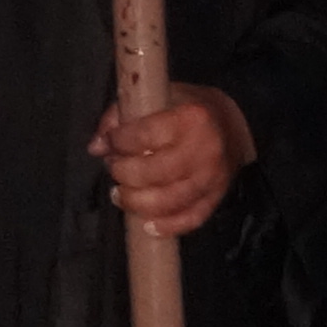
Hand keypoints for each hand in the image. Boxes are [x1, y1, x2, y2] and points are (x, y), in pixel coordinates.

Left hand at [95, 78, 252, 237]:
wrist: (230, 125)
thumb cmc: (185, 109)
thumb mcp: (155, 99)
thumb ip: (119, 117)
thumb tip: (96, 147)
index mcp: (190, 118)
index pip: (143, 136)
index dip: (118, 142)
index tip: (109, 142)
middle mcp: (205, 150)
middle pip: (153, 173)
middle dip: (124, 173)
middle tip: (114, 168)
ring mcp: (213, 178)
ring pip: (169, 201)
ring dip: (136, 202)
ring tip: (120, 194)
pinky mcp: (217, 198)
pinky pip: (191, 219)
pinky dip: (167, 226)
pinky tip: (146, 225)